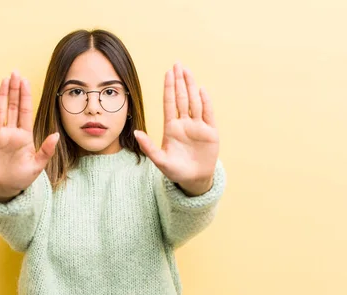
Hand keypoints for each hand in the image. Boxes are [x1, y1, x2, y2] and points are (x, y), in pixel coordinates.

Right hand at [0, 71, 59, 200]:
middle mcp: (10, 132)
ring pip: (0, 111)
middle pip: (12, 106)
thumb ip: (46, 150)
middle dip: (14, 90)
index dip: (25, 96)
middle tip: (15, 72)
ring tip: (5, 80)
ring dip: (2, 96)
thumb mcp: (37, 165)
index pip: (25, 111)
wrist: (5, 188)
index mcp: (24, 135)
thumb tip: (56, 135)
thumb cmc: (22, 177)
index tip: (25, 81)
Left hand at [134, 63, 219, 195]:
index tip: (168, 72)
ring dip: (191, 86)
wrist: (193, 180)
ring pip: (194, 102)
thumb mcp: (160, 160)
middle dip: (180, 81)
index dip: (169, 87)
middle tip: (178, 63)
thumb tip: (136, 133)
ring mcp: (198, 126)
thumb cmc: (175, 171)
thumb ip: (148, 147)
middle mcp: (185, 123)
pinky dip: (205, 102)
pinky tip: (202, 90)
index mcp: (171, 127)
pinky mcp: (210, 133)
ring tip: (188, 71)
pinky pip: (208, 114)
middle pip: (182, 98)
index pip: (170, 103)